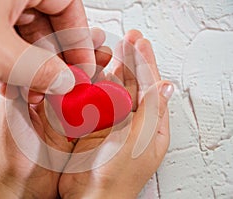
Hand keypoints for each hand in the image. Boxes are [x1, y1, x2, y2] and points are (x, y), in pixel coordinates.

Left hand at [0, 0, 94, 93]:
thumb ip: (39, 69)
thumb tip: (65, 80)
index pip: (68, 5)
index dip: (80, 39)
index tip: (83, 67)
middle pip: (48, 23)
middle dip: (54, 60)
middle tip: (60, 85)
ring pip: (26, 36)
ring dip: (32, 68)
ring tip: (33, 92)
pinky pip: (5, 41)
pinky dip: (11, 65)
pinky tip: (9, 84)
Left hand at [0, 28, 110, 198]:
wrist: (22, 187)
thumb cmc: (11, 155)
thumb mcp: (12, 114)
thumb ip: (25, 87)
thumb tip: (47, 65)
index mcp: (30, 87)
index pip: (53, 57)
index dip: (72, 45)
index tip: (92, 38)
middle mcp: (48, 97)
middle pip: (72, 67)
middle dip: (90, 55)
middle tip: (106, 49)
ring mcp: (63, 111)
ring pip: (85, 84)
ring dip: (99, 71)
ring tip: (113, 62)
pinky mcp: (76, 126)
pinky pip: (93, 105)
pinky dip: (103, 94)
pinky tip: (113, 86)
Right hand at [59, 30, 173, 198]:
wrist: (88, 197)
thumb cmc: (116, 176)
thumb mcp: (138, 141)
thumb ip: (150, 111)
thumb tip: (166, 86)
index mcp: (151, 126)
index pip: (152, 87)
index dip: (146, 63)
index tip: (139, 43)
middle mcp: (133, 122)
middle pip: (134, 85)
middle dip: (132, 61)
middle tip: (128, 39)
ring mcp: (113, 123)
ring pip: (114, 90)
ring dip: (112, 69)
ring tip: (111, 50)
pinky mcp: (94, 126)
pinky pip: (95, 100)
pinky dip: (94, 85)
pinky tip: (93, 73)